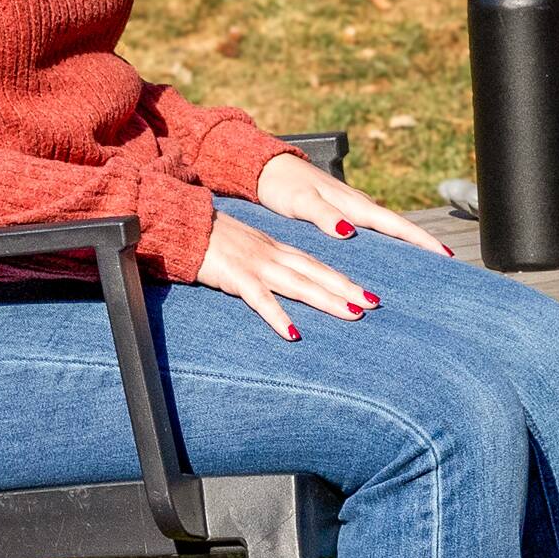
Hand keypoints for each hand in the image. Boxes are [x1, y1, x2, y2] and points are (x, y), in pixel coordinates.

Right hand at [193, 211, 383, 340]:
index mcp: (275, 249)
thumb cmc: (210, 239)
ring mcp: (256, 265)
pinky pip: (261, 300)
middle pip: (317, 273)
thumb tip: (280, 277)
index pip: (316, 265)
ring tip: (353, 314)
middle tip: (375, 303)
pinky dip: (278, 317)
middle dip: (347, 288)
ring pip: (299, 284)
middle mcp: (272, 255)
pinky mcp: (236, 277)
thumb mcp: (245, 247)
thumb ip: (264, 261)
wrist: (182, 223)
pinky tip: (293, 334)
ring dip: (328, 300)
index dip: (342, 278)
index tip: (366, 292)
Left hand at [254, 149, 457, 258]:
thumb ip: (324, 215)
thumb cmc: (282, 185)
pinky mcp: (341, 211)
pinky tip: (385, 251)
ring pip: (386, 228)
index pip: (395, 224)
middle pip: (398, 227)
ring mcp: (351, 208)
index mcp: (353, 205)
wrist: (266, 168)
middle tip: (445, 263)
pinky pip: (371, 228)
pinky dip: (385, 239)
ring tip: (423, 263)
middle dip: (422, 243)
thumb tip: (350, 230)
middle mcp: (358, 206)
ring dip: (405, 243)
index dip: (420, 239)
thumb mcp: (300, 201)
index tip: (444, 254)